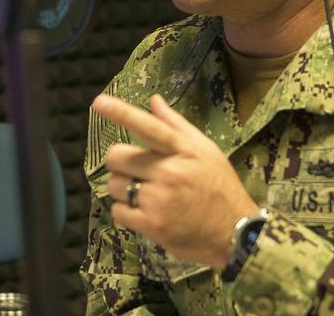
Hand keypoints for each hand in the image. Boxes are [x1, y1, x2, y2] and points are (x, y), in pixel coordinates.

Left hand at [93, 93, 258, 269]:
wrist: (234, 233)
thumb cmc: (219, 186)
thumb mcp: (206, 150)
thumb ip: (176, 124)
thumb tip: (153, 99)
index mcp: (182, 150)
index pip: (148, 126)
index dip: (121, 113)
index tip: (98, 102)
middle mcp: (168, 172)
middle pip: (116, 157)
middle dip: (121, 163)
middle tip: (137, 171)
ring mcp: (159, 200)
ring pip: (114, 185)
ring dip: (123, 189)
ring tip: (145, 194)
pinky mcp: (152, 225)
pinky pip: (117, 211)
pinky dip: (125, 211)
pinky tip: (144, 211)